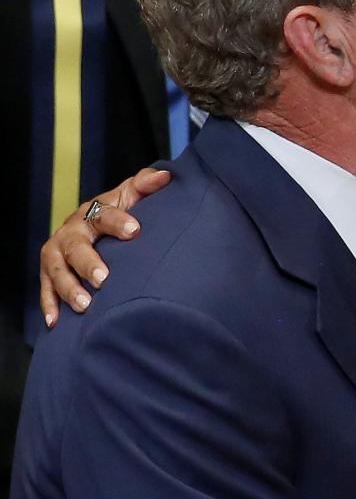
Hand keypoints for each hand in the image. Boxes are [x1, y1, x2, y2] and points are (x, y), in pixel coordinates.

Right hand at [39, 168, 171, 326]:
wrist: (101, 227)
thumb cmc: (123, 215)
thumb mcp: (133, 197)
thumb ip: (147, 186)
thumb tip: (166, 176)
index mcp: (94, 212)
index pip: (104, 214)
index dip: (118, 221)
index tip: (135, 231)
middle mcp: (71, 231)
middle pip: (74, 246)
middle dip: (88, 263)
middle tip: (104, 279)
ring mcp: (57, 253)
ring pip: (56, 270)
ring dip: (69, 288)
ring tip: (85, 305)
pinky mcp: (49, 273)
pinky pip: (46, 290)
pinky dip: (50, 305)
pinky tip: (56, 322)